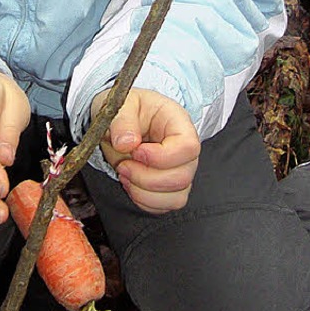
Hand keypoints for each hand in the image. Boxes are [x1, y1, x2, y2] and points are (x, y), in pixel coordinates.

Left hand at [91, 88, 199, 212]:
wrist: (121, 121)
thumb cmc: (127, 108)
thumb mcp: (121, 104)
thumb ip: (122, 121)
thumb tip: (126, 143)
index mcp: (179, 123)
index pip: (188, 147)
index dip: (162, 156)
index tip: (136, 152)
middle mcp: (185, 150)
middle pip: (183, 177)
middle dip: (147, 178)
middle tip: (124, 165)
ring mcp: (181, 170)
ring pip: (176, 197)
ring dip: (144, 192)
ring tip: (125, 173)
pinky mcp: (170, 188)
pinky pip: (166, 206)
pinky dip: (144, 201)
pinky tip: (131, 184)